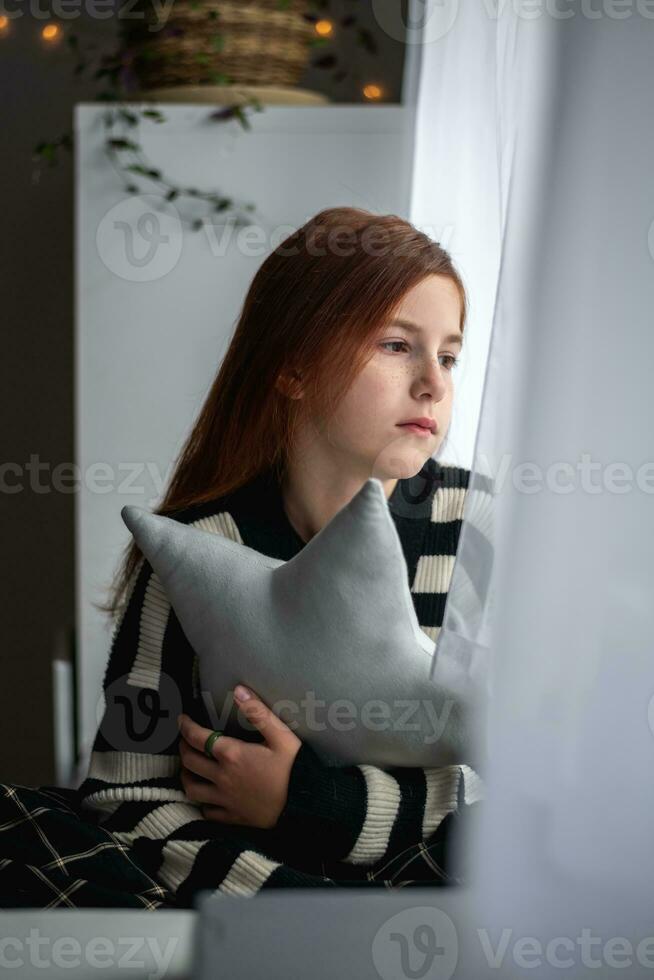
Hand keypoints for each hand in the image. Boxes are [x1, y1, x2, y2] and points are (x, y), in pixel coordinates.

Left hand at [177, 685, 301, 829]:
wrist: (306, 804)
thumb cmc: (295, 768)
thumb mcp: (281, 735)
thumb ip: (258, 712)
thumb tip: (239, 690)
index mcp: (232, 754)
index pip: (198, 738)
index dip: (186, 726)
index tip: (181, 719)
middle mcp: (222, 777)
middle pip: (190, 762)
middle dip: (183, 748)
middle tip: (184, 739)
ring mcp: (226, 799)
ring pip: (192, 789)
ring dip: (186, 775)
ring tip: (189, 767)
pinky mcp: (233, 817)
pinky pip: (207, 812)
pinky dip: (202, 802)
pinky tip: (207, 796)